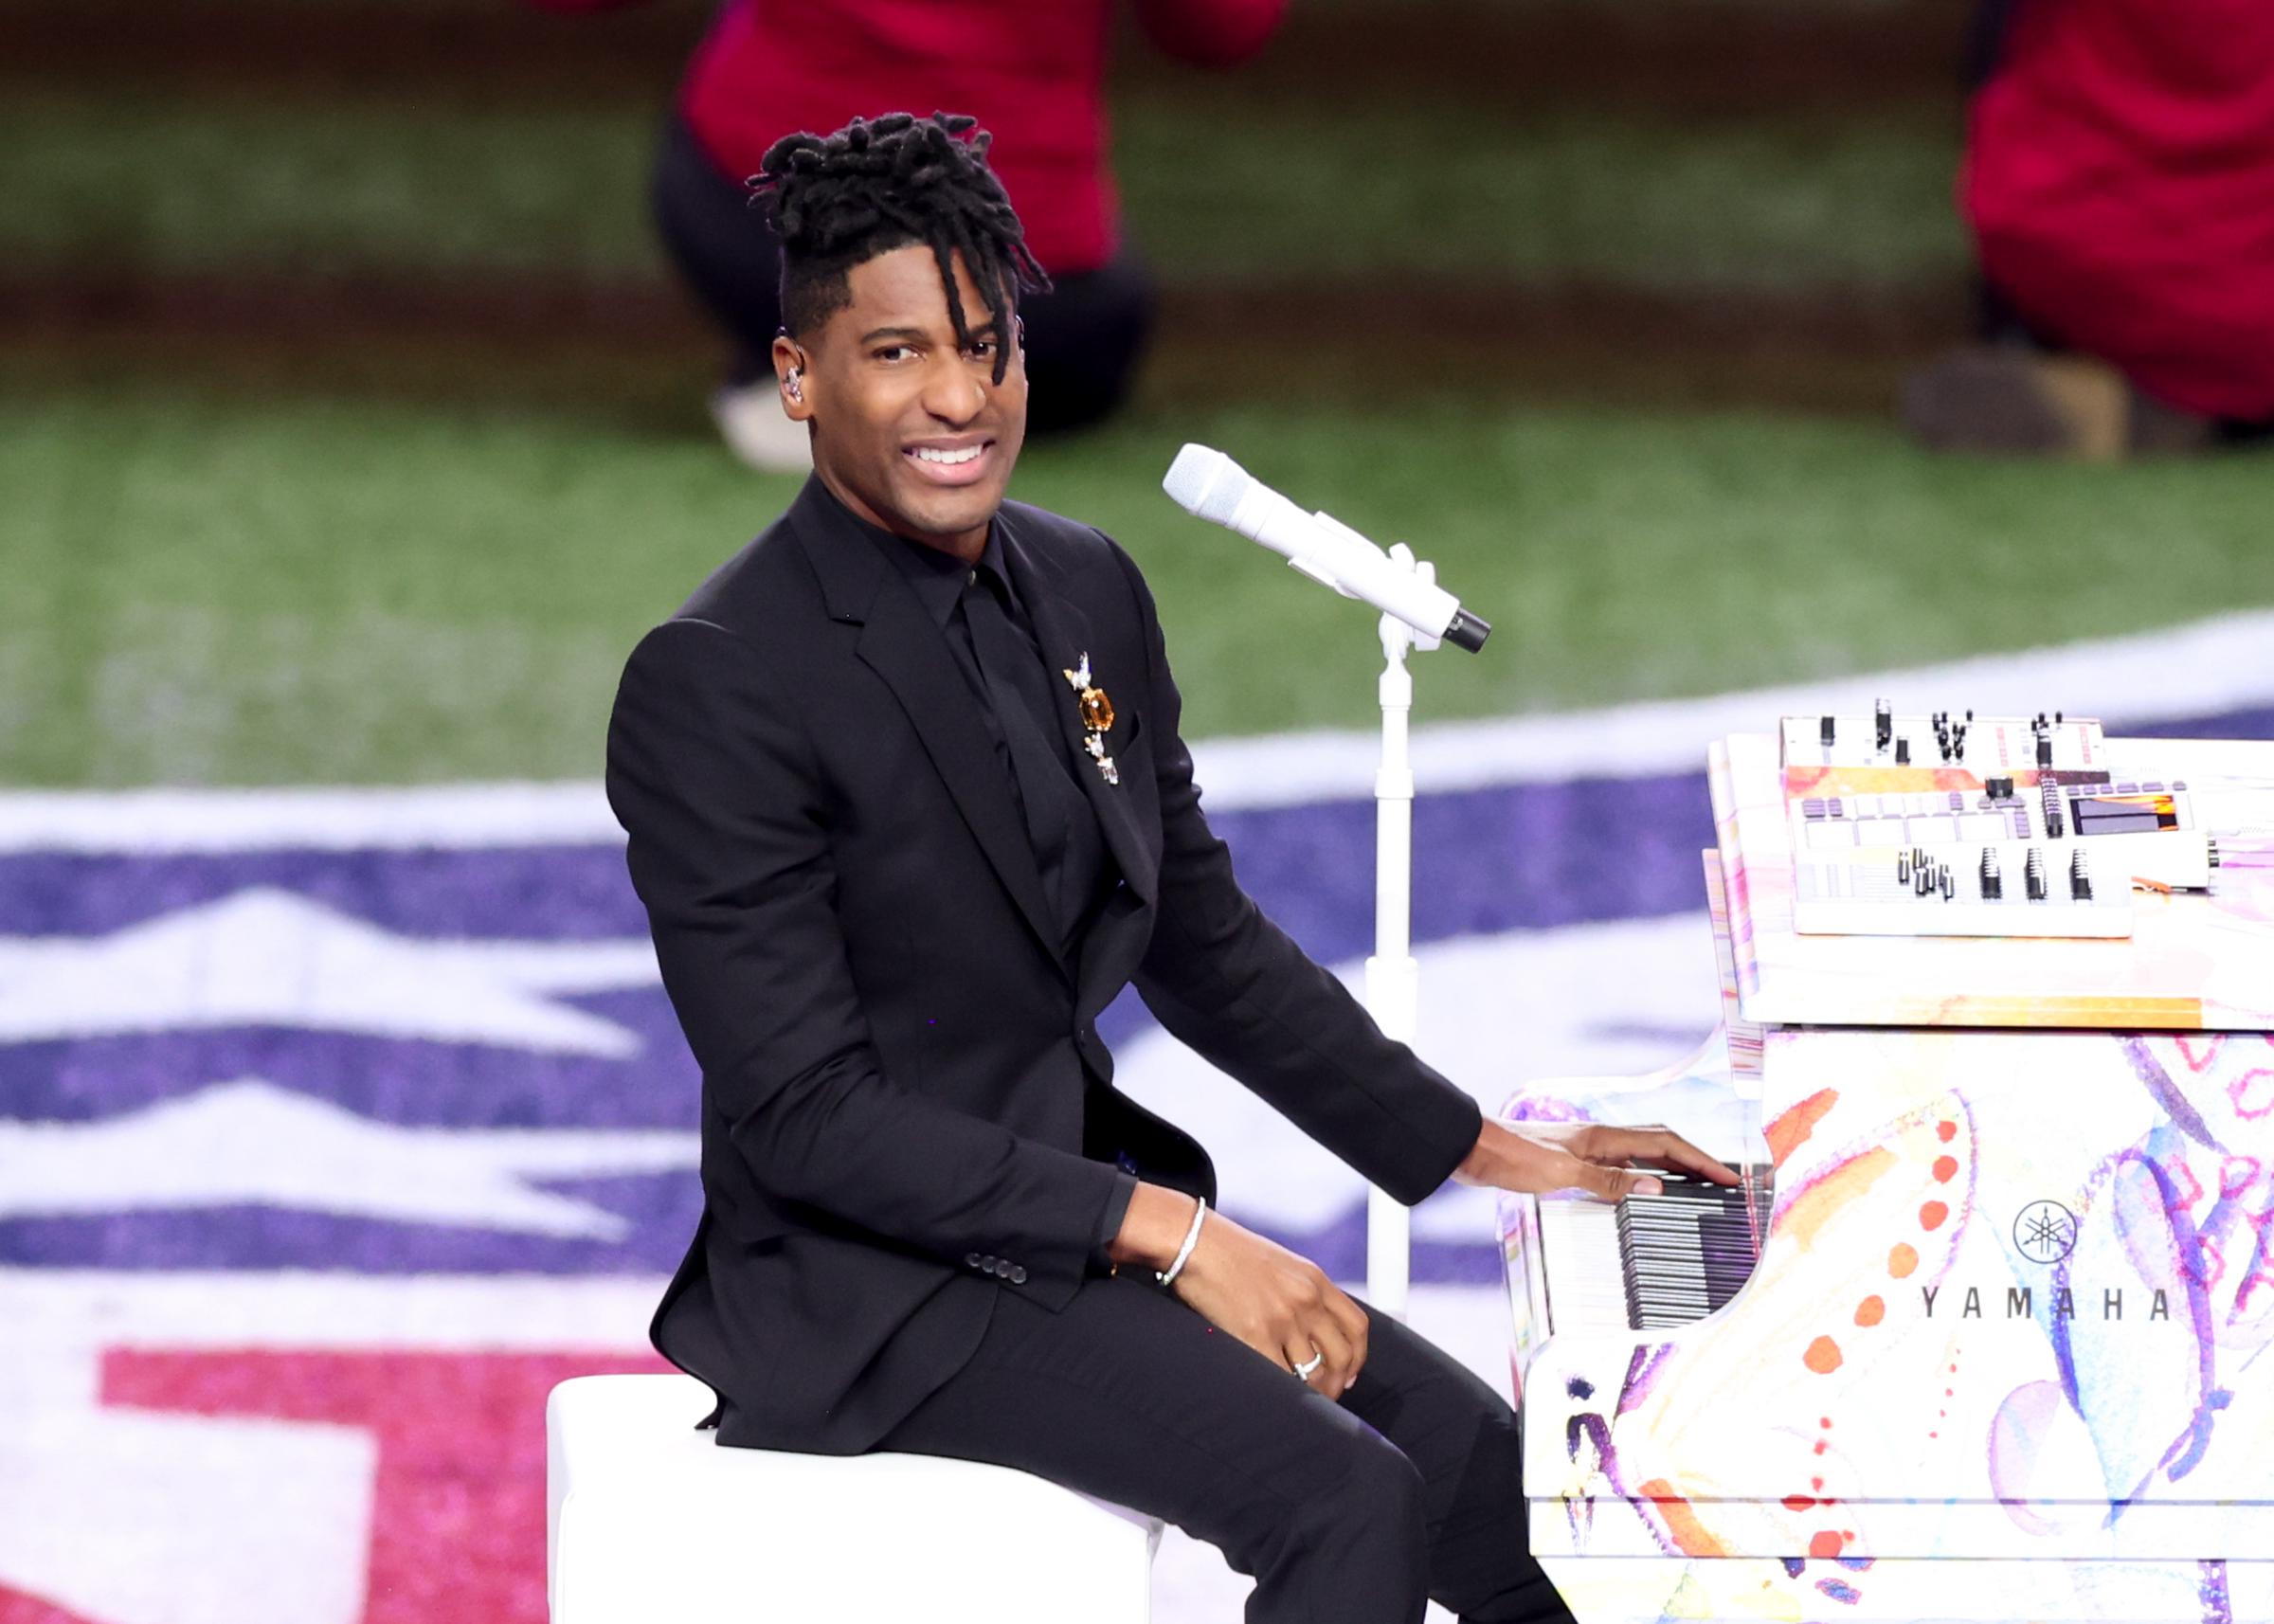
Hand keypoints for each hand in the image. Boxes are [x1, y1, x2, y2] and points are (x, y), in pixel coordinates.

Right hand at [1165, 1206, 1368, 1399]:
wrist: (1194, 1240)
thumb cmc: (1229, 1252)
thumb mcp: (1281, 1264)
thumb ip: (1303, 1291)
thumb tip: (1313, 1330)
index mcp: (1315, 1279)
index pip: (1357, 1327)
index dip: (1357, 1357)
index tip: (1348, 1373)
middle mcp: (1305, 1299)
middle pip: (1341, 1355)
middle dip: (1337, 1383)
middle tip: (1324, 1395)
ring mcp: (1282, 1318)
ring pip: (1314, 1374)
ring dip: (1311, 1394)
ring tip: (1299, 1399)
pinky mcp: (1254, 1335)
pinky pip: (1281, 1378)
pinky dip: (1282, 1393)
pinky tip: (1274, 1395)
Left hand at [1449, 1117, 1738, 1200]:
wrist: (1471, 1150)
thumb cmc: (1512, 1158)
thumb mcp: (1562, 1174)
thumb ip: (1608, 1181)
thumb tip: (1657, 1187)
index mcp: (1603, 1138)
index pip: (1666, 1145)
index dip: (1700, 1160)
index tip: (1729, 1177)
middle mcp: (1599, 1139)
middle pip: (1660, 1145)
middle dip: (1694, 1162)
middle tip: (1722, 1183)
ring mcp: (1585, 1149)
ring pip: (1640, 1155)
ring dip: (1670, 1168)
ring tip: (1695, 1188)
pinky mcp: (1570, 1162)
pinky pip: (1619, 1167)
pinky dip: (1640, 1177)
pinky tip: (1641, 1193)